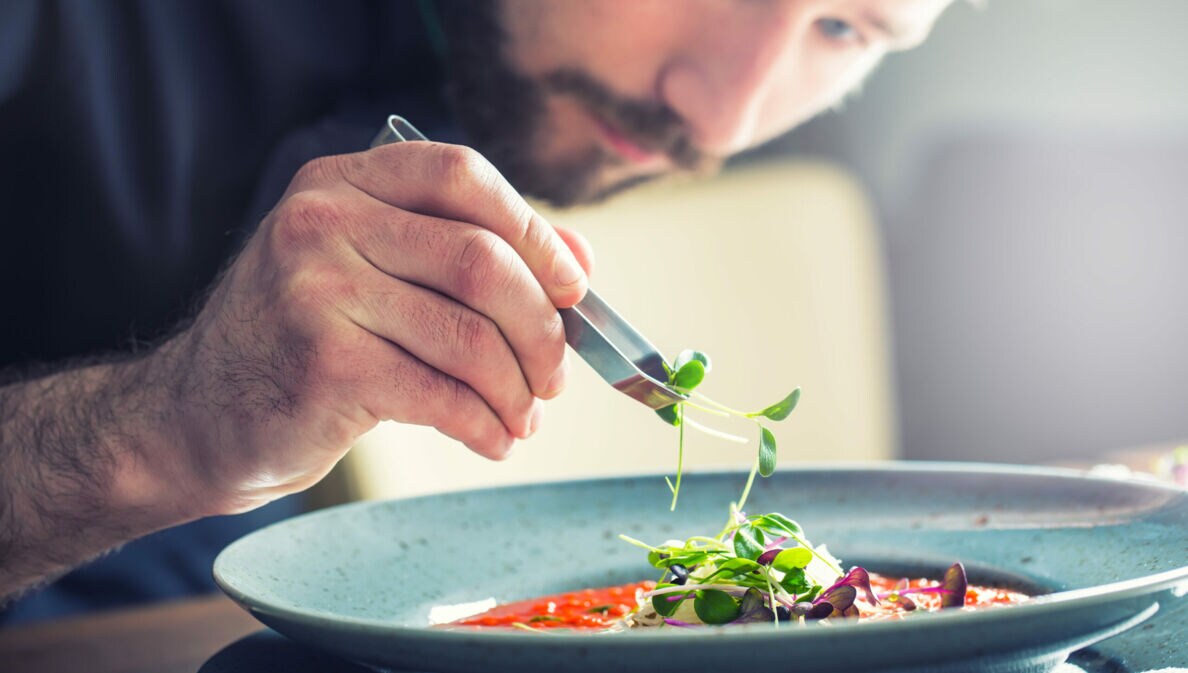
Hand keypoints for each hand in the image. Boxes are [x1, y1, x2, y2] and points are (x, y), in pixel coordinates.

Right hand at [150, 142, 592, 512]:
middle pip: (481, 260)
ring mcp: (316, 290)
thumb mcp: (374, 273)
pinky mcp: (322, 364)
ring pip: (470, 336)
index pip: (463, 175)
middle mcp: (323, 222)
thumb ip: (469, 253)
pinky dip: (485, 425)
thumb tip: (579, 261)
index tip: (572, 286)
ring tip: (523, 418)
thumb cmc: (304, 340)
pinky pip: (441, 395)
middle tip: (554, 376)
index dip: (535, 230)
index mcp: (343, 182)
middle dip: (541, 329)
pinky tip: (492, 439)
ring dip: (517, 390)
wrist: (197, 414)